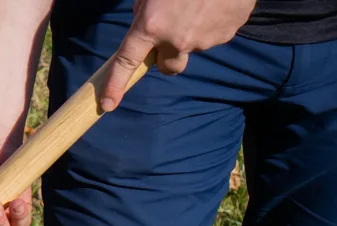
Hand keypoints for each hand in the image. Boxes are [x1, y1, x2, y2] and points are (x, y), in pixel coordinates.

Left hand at [100, 0, 256, 109]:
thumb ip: (143, 8)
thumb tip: (142, 20)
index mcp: (152, 25)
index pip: (127, 62)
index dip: (116, 85)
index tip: (109, 104)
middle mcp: (176, 39)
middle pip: (167, 67)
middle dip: (166, 55)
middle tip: (170, 31)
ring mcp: (204, 40)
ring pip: (192, 48)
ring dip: (191, 33)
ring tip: (198, 5)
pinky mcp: (227, 33)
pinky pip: (214, 35)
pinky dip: (212, 23)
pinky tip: (214, 3)